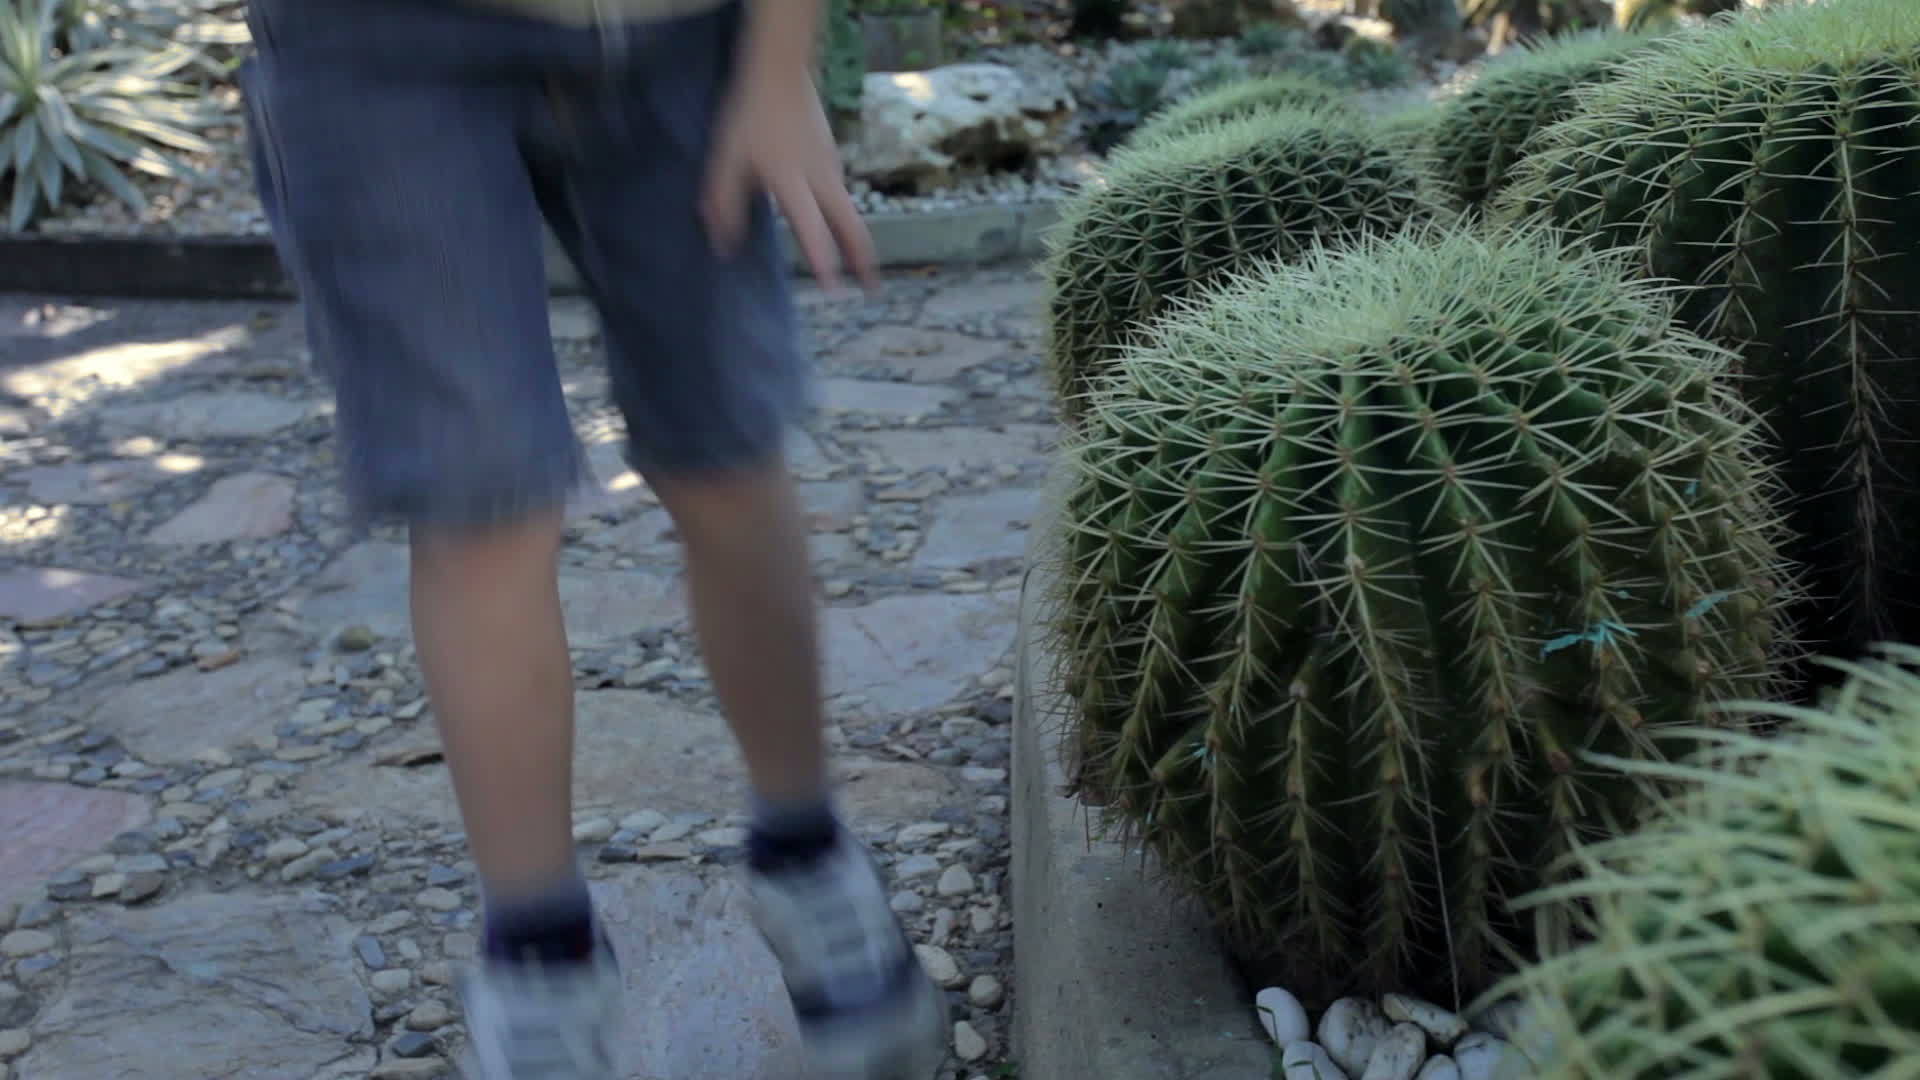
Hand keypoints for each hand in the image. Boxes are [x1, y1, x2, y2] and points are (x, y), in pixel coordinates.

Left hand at [702, 72, 876, 293]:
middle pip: (850, 226)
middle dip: (862, 260)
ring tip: (861, 267)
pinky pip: (840, 195)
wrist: (781, 71)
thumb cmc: (749, 116)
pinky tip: (838, 228)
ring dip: (856, 241)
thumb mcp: (726, 159)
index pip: (812, 229)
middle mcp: (819, 179)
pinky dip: (844, 218)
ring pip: (848, 212)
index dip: (823, 261)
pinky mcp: (832, 158)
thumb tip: (722, 245)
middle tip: (872, 289)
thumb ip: (722, 202)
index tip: (833, 289)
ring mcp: (830, 167)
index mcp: (791, 182)